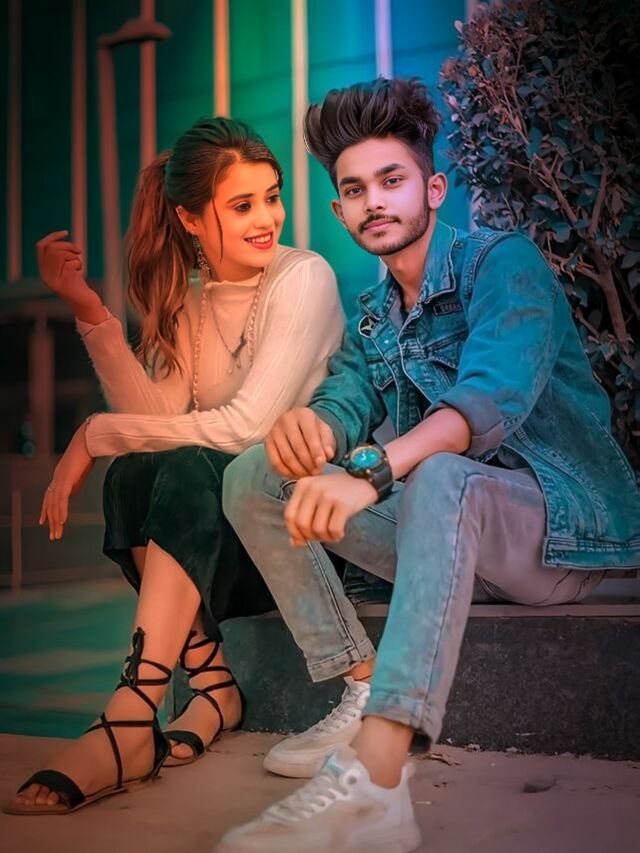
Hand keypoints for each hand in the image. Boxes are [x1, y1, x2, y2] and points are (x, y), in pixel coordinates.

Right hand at [36, 230, 91, 305]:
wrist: (85, 305)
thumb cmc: (78, 285)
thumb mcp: (68, 268)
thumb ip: (62, 256)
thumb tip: (63, 237)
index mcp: (44, 271)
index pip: (41, 247)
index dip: (52, 237)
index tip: (66, 233)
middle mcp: (45, 276)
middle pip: (52, 248)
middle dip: (68, 245)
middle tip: (78, 251)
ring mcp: (54, 281)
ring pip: (61, 254)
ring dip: (74, 255)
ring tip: (79, 265)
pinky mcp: (64, 284)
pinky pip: (71, 264)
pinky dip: (79, 264)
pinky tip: (81, 271)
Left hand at [40, 422, 94, 539]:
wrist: (89, 439)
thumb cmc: (88, 449)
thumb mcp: (83, 467)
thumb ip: (77, 478)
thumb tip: (76, 485)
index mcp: (61, 477)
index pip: (50, 497)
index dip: (47, 511)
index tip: (45, 522)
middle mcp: (57, 479)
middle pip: (50, 504)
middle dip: (51, 521)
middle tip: (53, 535)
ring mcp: (60, 479)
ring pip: (54, 505)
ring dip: (55, 521)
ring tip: (57, 534)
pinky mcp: (65, 480)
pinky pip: (61, 499)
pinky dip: (61, 511)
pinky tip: (62, 521)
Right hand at [265, 407, 336, 478]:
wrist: (300, 426)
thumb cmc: (314, 430)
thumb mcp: (325, 434)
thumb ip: (327, 444)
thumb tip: (325, 457)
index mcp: (303, 414)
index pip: (310, 435)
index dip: (316, 451)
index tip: (322, 464)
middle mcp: (286, 419)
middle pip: (298, 447)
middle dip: (308, 463)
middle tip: (316, 472)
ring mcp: (274, 431)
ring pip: (286, 457)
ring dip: (298, 470)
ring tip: (308, 473)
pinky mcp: (267, 442)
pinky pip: (275, 462)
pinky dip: (286, 472)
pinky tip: (295, 474)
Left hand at [284, 471, 376, 546]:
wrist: (364, 478)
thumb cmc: (338, 490)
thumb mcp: (316, 496)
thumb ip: (303, 516)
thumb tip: (294, 543)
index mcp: (303, 485)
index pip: (289, 515)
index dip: (294, 532)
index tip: (301, 540)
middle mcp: (313, 488)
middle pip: (302, 524)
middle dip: (310, 536)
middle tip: (320, 536)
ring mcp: (328, 496)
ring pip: (317, 529)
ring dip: (325, 537)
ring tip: (331, 534)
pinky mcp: (343, 504)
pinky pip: (333, 529)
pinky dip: (336, 536)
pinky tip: (339, 533)